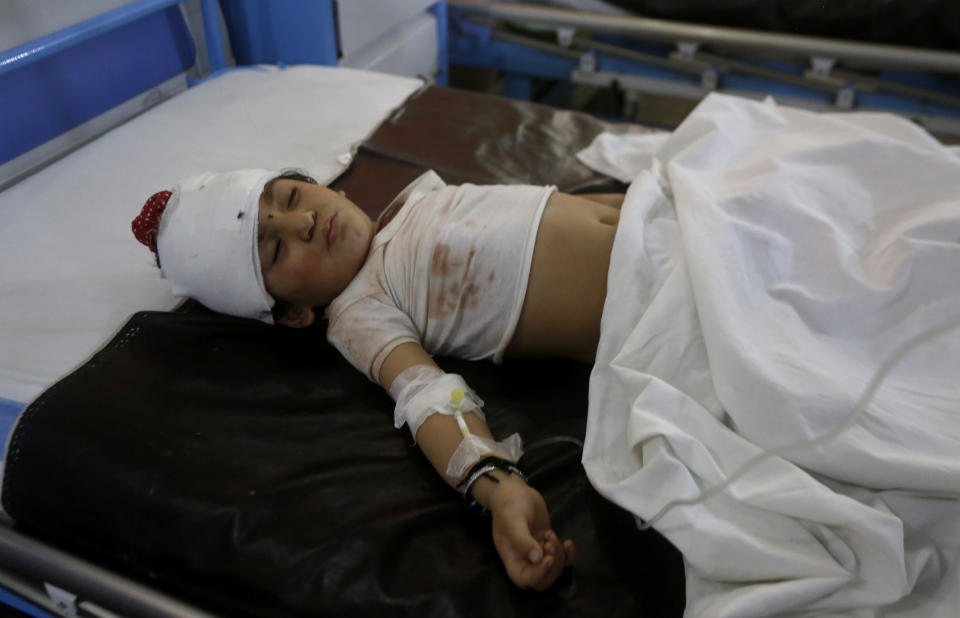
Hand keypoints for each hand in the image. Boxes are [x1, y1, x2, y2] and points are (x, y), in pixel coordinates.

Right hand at [483, 475, 574, 589]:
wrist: (515, 490)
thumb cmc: (509, 503)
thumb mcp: (513, 519)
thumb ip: (522, 539)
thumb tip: (536, 558)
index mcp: (511, 557)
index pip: (524, 579)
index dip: (538, 575)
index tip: (547, 558)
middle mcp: (523, 559)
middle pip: (542, 580)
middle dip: (552, 566)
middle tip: (549, 543)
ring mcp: (537, 552)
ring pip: (554, 569)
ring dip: (559, 555)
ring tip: (550, 533)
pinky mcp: (547, 543)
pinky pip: (562, 558)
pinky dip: (568, 554)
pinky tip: (568, 542)